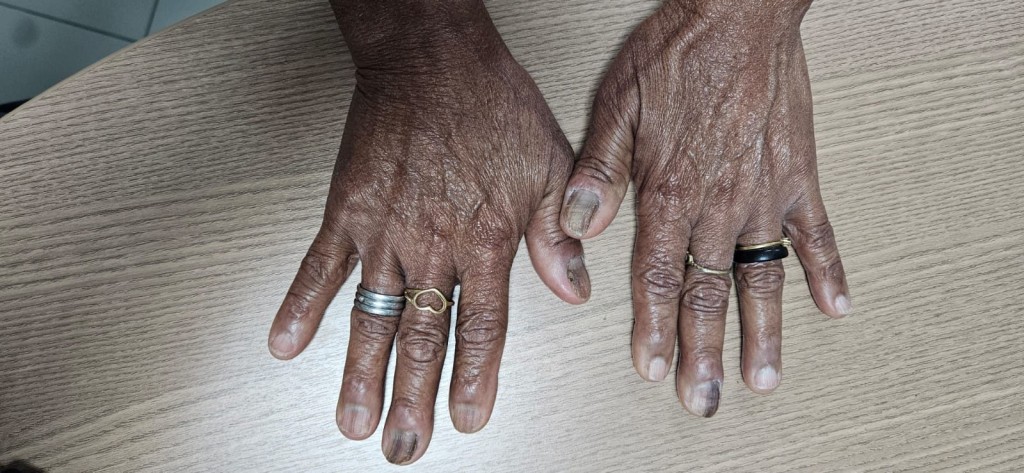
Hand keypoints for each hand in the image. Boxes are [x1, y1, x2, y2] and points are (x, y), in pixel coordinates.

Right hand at [268, 1, 588, 463]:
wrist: (432, 57)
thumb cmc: (491, 104)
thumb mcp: (550, 165)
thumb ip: (557, 233)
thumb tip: (574, 288)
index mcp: (486, 236)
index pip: (484, 324)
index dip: (476, 375)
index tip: (470, 416)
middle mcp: (433, 241)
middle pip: (422, 334)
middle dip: (414, 396)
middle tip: (405, 444)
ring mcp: (384, 229)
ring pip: (372, 315)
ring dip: (360, 372)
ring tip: (353, 419)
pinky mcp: (347, 209)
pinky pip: (318, 264)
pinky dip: (300, 304)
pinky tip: (285, 344)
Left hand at [560, 0, 850, 416]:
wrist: (741, 12)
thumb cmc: (679, 52)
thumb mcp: (617, 105)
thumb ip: (598, 172)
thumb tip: (579, 225)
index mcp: (671, 190)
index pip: (656, 277)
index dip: (652, 328)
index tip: (652, 368)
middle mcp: (719, 203)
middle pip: (708, 292)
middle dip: (703, 351)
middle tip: (705, 397)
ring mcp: (764, 194)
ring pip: (761, 278)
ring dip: (762, 332)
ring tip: (763, 376)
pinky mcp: (799, 176)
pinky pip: (817, 233)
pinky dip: (827, 271)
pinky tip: (835, 307)